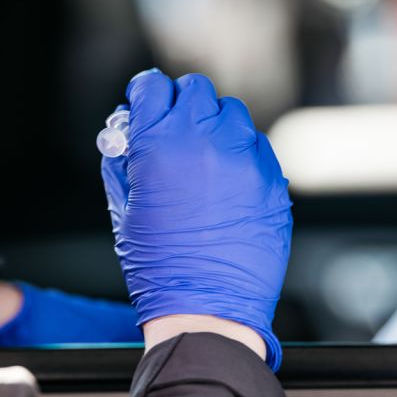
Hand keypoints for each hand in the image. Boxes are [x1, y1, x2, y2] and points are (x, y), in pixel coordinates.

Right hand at [101, 69, 291, 369]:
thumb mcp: (124, 209)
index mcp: (159, 143)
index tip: (145, 103)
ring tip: (204, 158)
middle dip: (181, 104)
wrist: (207, 309)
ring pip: (231, 113)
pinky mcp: (272, 177)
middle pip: (195, 90)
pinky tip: (227, 184)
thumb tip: (126, 135)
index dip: (144, 95)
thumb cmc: (159, 267)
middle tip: (174, 128)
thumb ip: (124, 162)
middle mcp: (205, 140)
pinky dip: (240, 154)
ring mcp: (244, 157)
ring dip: (215, 125)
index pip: (152, 87)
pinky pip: (256, 146)